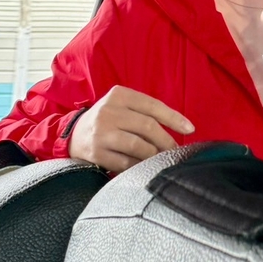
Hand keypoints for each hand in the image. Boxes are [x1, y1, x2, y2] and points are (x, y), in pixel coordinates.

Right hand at [69, 86, 193, 172]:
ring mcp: (101, 133)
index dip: (174, 118)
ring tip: (160, 159)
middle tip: (175, 151)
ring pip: (139, 146)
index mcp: (118, 95)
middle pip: (148, 127)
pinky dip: (139, 166)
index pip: (153, 106)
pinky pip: (127, 163)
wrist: (72, 135)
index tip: (190, 129)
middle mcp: (108, 111)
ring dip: (154, 155)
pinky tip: (144, 166)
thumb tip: (181, 129)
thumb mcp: (122, 106)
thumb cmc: (108, 121)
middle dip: (166, 141)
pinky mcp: (97, 153)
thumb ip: (145, 112)